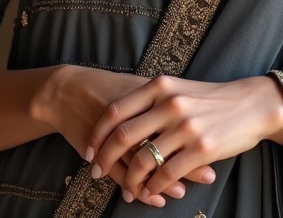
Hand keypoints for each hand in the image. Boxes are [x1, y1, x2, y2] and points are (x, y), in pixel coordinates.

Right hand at [33, 65, 214, 206]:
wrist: (65, 90)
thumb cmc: (107, 87)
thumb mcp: (136, 86)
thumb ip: (161, 99)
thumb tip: (193, 110)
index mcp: (144, 93)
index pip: (175, 117)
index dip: (195, 135)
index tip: (217, 147)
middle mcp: (130, 112)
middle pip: (161, 140)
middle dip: (185, 160)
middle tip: (208, 175)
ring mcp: (111, 132)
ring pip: (140, 160)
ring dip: (161, 180)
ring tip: (181, 192)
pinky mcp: (97, 148)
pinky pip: (119, 171)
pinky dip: (135, 185)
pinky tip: (150, 196)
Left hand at [86, 74, 282, 203]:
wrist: (253, 104)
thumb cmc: (212, 99)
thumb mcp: (179, 89)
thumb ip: (152, 100)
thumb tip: (120, 121)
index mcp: (160, 86)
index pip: (116, 111)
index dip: (97, 133)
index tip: (89, 149)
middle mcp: (169, 104)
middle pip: (122, 136)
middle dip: (104, 158)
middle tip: (95, 171)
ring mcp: (185, 127)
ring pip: (142, 160)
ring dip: (129, 179)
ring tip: (126, 189)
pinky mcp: (201, 149)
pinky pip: (167, 174)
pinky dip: (154, 187)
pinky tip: (150, 191)